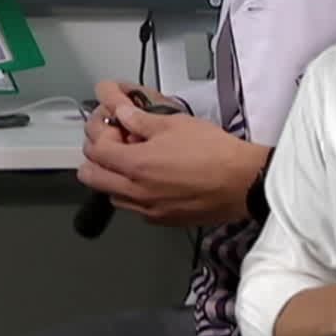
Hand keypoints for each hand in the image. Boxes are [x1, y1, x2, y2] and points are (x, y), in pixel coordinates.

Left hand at [78, 82, 262, 226]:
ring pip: (112, 194)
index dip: (101, 134)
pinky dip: (134, 194)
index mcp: (136, 166)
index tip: (114, 126)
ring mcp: (149, 210)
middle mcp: (136, 192)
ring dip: (114, 177)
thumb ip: (140, 119)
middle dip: (97, 158)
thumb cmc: (215, 152)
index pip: (94, 151)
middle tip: (115, 143)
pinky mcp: (164, 221)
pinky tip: (152, 180)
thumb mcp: (174, 123)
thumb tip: (123, 114)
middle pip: (91, 177)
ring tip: (135, 161)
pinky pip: (135, 208)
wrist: (244, 182)